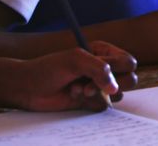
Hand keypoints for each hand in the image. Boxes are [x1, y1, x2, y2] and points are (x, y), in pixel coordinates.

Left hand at [14, 41, 136, 111]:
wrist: (28, 88)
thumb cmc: (49, 68)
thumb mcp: (76, 60)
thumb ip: (100, 69)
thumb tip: (115, 88)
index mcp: (103, 52)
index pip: (127, 61)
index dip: (120, 68)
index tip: (104, 72)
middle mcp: (103, 69)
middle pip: (129, 79)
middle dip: (113, 84)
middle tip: (90, 85)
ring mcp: (98, 86)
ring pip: (118, 94)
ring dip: (98, 94)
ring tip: (79, 89)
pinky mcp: (91, 101)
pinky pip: (104, 105)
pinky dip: (91, 103)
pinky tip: (74, 96)